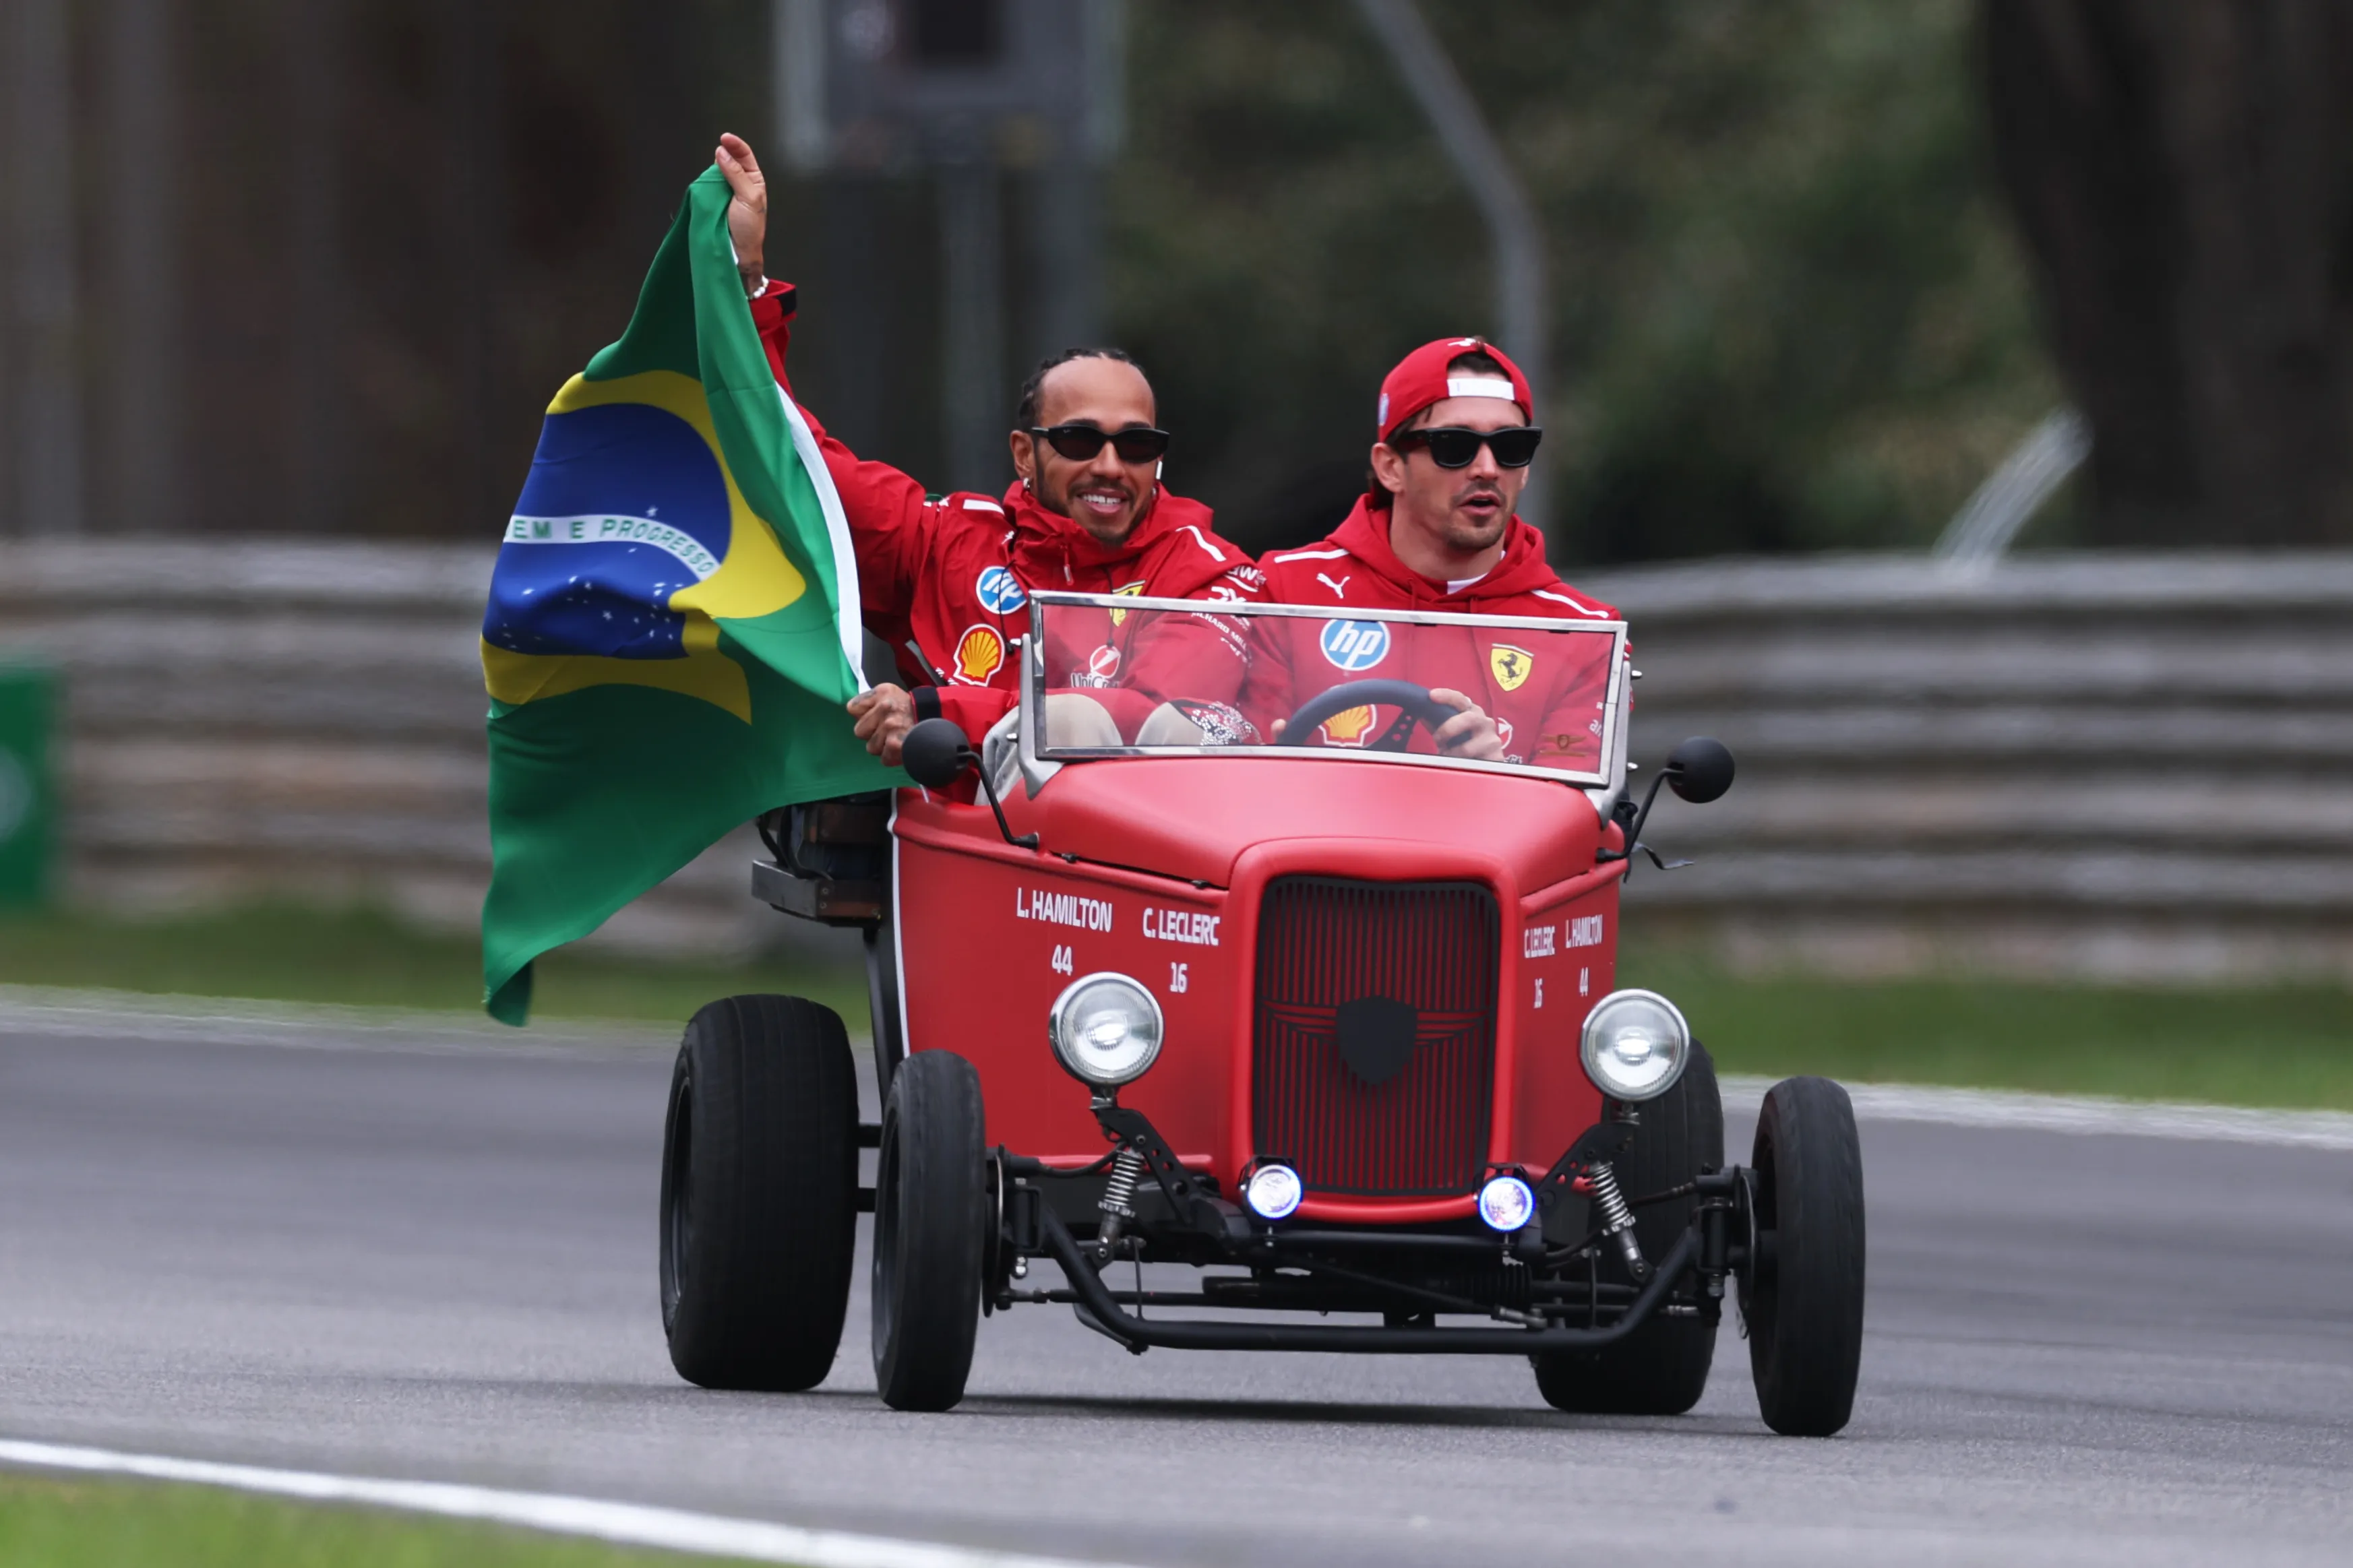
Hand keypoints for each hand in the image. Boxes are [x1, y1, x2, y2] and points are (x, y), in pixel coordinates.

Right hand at [714, 132, 766, 291]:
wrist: (739, 252)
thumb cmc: (749, 227)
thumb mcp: (748, 198)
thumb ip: (735, 174)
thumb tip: (722, 153)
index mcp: (754, 180)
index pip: (745, 155)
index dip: (735, 145)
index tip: (724, 138)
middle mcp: (740, 182)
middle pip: (730, 159)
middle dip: (724, 153)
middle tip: (718, 151)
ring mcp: (726, 190)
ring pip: (718, 171)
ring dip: (714, 168)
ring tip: (712, 170)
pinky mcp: (714, 199)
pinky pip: (709, 184)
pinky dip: (707, 181)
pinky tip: (705, 181)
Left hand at [848, 684, 917, 766]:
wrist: (938, 719)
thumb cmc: (909, 709)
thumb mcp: (889, 693)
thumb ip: (870, 702)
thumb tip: (854, 714)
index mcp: (881, 692)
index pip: (852, 708)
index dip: (862, 715)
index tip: (875, 715)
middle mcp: (886, 707)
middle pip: (859, 731)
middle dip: (871, 733)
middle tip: (887, 729)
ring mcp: (891, 726)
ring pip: (871, 747)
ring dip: (882, 746)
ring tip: (896, 738)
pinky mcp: (896, 744)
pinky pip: (884, 758)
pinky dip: (892, 756)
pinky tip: (901, 747)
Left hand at [1428, 687, 1504, 759]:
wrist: (1483, 766)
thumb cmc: (1463, 745)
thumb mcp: (1448, 733)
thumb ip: (1435, 722)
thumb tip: (1420, 712)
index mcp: (1471, 712)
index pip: (1460, 699)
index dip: (1447, 696)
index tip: (1432, 695)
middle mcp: (1484, 722)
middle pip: (1469, 718)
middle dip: (1448, 729)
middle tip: (1437, 739)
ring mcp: (1492, 739)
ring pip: (1467, 747)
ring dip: (1452, 753)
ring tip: (1447, 758)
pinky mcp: (1496, 757)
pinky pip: (1473, 763)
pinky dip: (1461, 765)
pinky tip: (1459, 766)